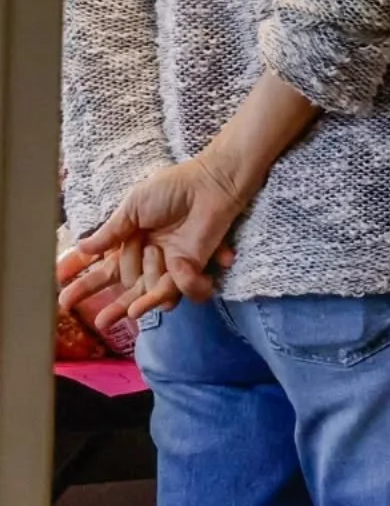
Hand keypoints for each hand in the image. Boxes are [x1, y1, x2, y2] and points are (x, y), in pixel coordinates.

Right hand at [57, 154, 245, 327]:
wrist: (209, 184)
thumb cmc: (172, 189)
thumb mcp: (133, 206)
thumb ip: (111, 231)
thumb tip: (82, 248)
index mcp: (130, 243)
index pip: (102, 267)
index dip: (83, 283)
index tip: (63, 297)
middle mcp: (148, 258)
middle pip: (126, 290)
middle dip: (113, 307)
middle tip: (99, 320)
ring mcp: (171, 265)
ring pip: (153, 294)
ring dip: (146, 292)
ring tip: (133, 309)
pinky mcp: (193, 267)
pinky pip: (183, 288)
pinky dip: (180, 282)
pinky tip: (177, 266)